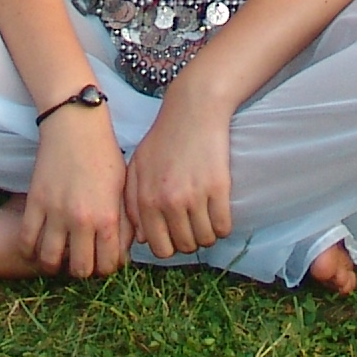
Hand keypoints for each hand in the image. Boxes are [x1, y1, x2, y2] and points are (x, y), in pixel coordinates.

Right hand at [20, 103, 131, 278]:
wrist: (76, 125)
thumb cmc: (104, 154)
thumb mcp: (122, 188)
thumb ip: (124, 222)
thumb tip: (123, 252)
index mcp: (108, 217)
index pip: (108, 264)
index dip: (107, 268)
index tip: (102, 260)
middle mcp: (82, 219)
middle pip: (80, 269)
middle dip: (83, 269)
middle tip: (81, 259)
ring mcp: (56, 212)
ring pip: (50, 261)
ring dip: (55, 264)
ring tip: (58, 256)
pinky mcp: (35, 202)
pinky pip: (27, 241)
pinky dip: (30, 250)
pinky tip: (37, 246)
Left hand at [121, 74, 233, 259]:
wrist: (193, 109)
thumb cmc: (163, 138)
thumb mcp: (137, 167)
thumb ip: (132, 203)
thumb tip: (142, 238)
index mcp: (146, 199)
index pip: (159, 247)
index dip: (169, 245)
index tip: (175, 234)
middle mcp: (168, 202)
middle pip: (184, 246)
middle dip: (190, 240)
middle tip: (193, 223)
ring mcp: (194, 196)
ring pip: (205, 239)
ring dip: (207, 233)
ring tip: (206, 217)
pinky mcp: (218, 188)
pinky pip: (223, 226)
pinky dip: (223, 225)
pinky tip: (218, 211)